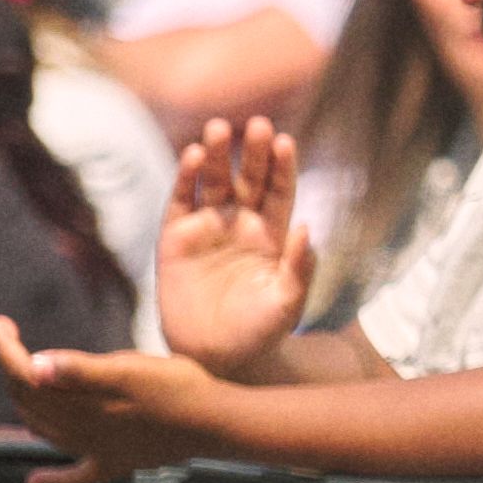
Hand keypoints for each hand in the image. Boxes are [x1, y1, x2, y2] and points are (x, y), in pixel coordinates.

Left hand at [0, 318, 227, 482]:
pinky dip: (51, 480)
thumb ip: (80, 370)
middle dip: (9, 366)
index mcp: (79, 403)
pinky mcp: (114, 463)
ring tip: (19, 378)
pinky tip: (34, 482)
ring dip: (21, 406)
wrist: (214, 423)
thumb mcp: (129, 369)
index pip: (25, 374)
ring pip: (42, 429)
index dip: (4, 347)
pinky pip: (73, 477)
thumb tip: (34, 366)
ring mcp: (94, 450)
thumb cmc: (176, 388)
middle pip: (27, 399)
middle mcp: (78, 430)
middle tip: (6, 333)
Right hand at [152, 115, 319, 374]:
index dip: (282, 166)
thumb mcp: (287, 302)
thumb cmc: (260, 332)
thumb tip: (307, 228)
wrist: (217, 358)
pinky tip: (191, 155)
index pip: (279, 191)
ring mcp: (207, 228)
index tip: (285, 141)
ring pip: (212, 182)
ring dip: (215, 156)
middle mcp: (240, 224)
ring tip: (219, 129)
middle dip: (252, 152)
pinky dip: (184, 179)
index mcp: (272, 234)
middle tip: (257, 125)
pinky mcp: (175, 239)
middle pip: (248, 178)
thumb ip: (299, 268)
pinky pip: (181, 202)